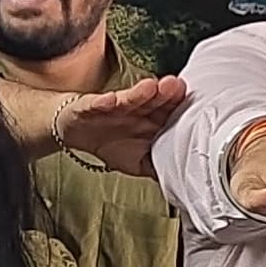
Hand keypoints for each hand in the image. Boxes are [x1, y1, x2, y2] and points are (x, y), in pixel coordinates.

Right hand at [31, 74, 189, 168]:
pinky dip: (102, 103)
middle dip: (164, 93)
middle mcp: (136, 110)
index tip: (189, 99)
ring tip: (150, 87)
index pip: (168, 111)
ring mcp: (114, 107)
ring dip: (139, 93)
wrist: (76, 131)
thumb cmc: (111, 143)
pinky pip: (96, 104)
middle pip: (153, 100)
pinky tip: (107, 102)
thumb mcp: (139, 161)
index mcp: (150, 120)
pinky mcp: (90, 107)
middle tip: (175, 86)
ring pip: (129, 99)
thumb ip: (158, 167)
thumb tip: (183, 181)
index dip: (179, 106)